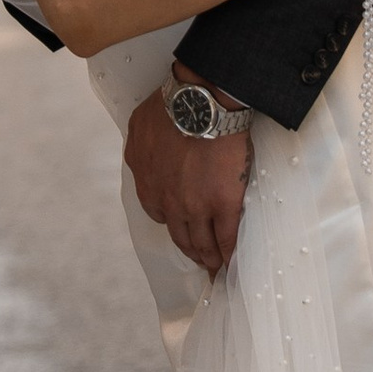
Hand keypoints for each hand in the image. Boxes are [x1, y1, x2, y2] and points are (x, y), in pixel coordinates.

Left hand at [125, 79, 250, 276]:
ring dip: (210, 259)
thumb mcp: (139, 129)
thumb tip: (143, 158)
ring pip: (202, 243)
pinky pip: (227, 238)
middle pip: (181, 236)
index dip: (173, 222)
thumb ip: (138, 151)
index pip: (159, 215)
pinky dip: (230, 255)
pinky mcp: (224, 204)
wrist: (201, 102)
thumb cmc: (170, 107)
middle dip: (192, 252)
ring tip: (217, 269)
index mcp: (148, 186)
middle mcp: (168, 202)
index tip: (182, 227)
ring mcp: (196, 206)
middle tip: (201, 262)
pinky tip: (234, 265)